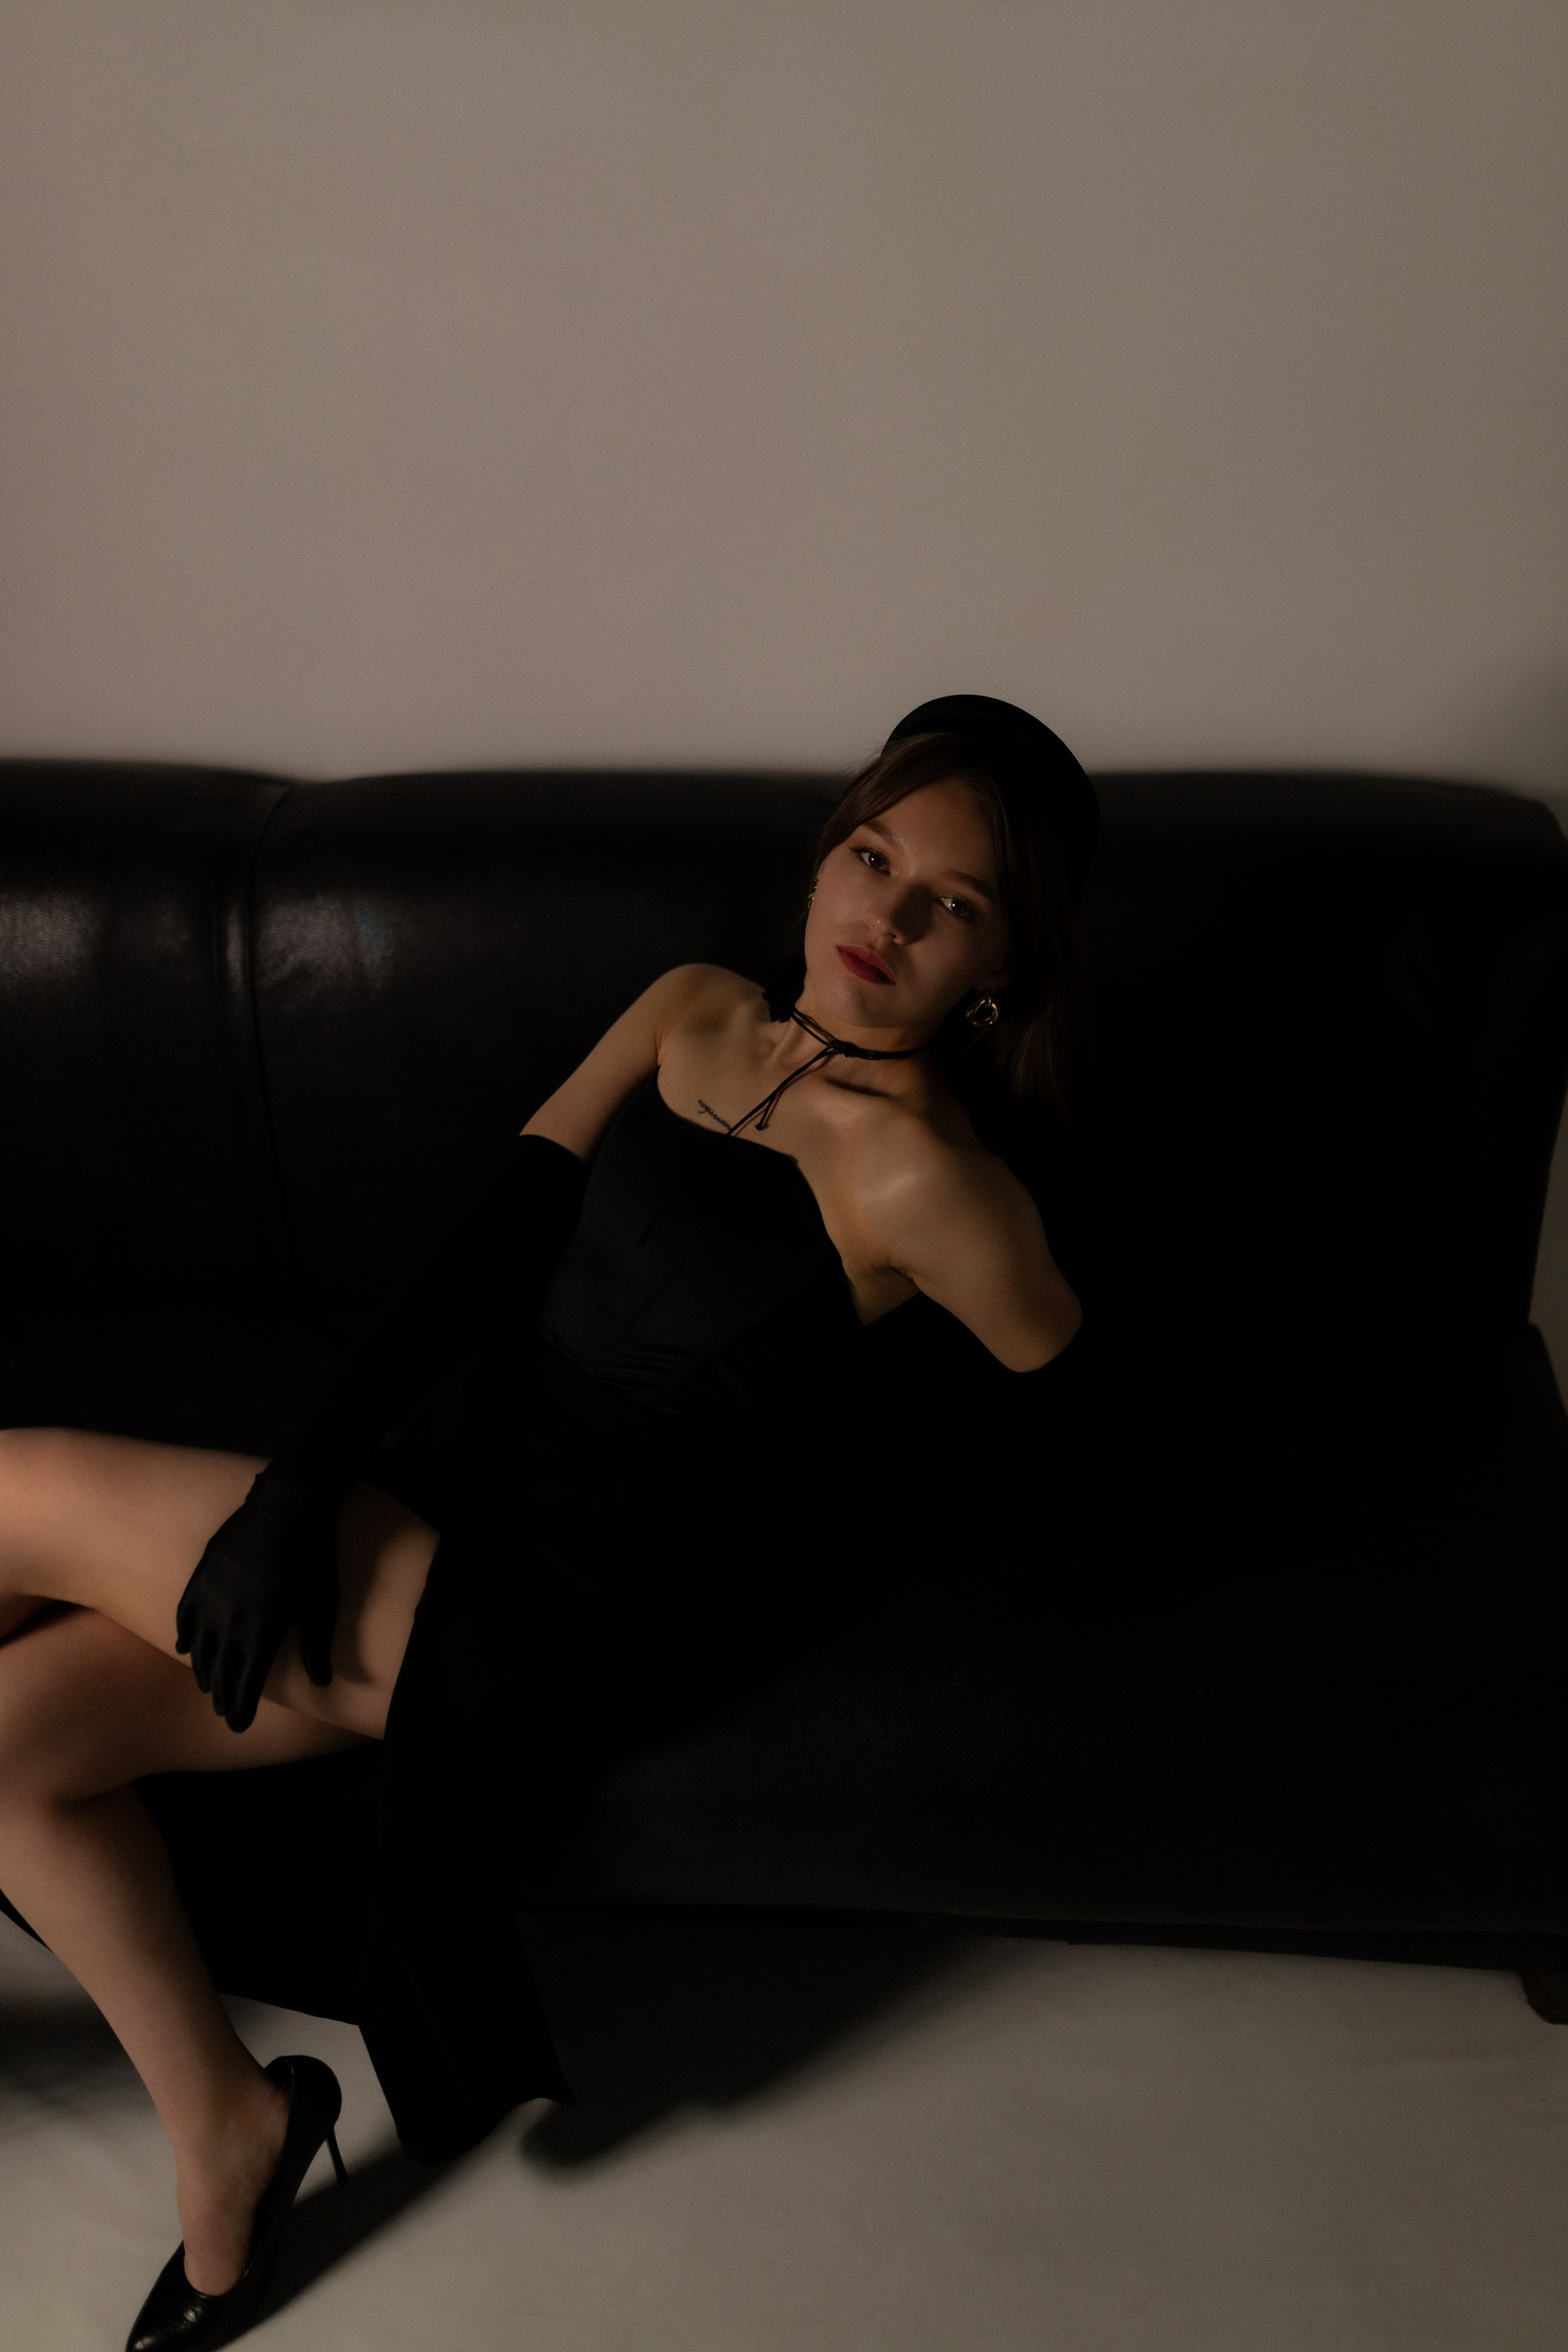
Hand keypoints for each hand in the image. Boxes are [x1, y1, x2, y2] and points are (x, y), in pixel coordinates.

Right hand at [175, 1474, 339, 1732]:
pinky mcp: (202, 1576)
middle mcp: (232, 1621)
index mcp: (264, 1630)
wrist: (288, 1505)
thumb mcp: (324, 1602)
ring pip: (199, 1647)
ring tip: (208, 1686)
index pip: (246, 1683)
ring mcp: (212, 1598)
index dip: (240, 1707)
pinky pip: (185, 1615)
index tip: (237, 1725)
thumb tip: (323, 1683)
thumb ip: (320, 1644)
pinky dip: (184, 1636)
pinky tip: (183, 1649)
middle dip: (222, 1694)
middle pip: (221, 1670)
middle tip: (224, 1711)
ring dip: (204, 1670)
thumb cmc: (314, 1555)